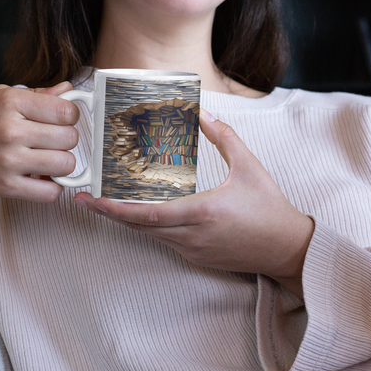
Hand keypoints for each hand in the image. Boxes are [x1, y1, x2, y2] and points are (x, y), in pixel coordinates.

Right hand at [0, 82, 79, 202]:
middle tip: (52, 142)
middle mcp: (10, 130)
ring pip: (65, 164)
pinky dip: (51, 188)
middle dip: (66, 140)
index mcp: (10, 102)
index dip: (70, 116)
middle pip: (70, 137)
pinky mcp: (5, 186)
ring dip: (61, 165)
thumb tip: (68, 89)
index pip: (66, 110)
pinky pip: (50, 192)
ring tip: (47, 160)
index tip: (62, 121)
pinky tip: (40, 179)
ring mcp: (8, 160)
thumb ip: (36, 94)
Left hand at [73, 110, 313, 296]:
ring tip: (104, 203)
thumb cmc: (270, 208)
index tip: (91, 200)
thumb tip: (202, 114)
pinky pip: (163, 241)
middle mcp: (191, 235)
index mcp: (202, 212)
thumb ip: (224, 137)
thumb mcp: (250, 166)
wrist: (287, 249)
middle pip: (139, 227)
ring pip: (149, 236)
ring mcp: (192, 249)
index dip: (115, 209)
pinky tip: (138, 213)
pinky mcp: (196, 256)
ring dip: (126, 221)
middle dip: (108, 214)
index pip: (147, 214)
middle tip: (84, 200)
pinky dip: (146, 227)